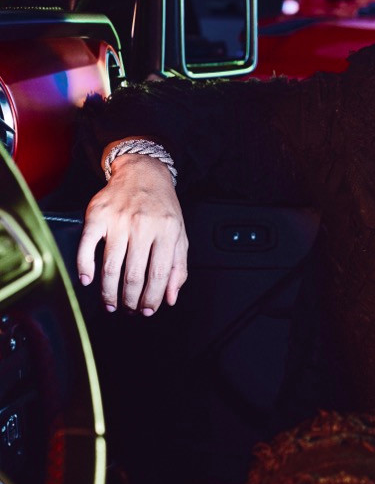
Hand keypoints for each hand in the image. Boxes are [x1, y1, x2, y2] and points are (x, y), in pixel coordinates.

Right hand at [77, 152, 187, 314]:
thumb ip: (178, 266)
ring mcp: (119, 220)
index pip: (159, 274)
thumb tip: (171, 298)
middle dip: (130, 300)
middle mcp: (143, 225)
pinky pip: (87, 247)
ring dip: (109, 292)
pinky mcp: (97, 216)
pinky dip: (85, 268)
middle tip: (128, 310)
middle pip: (134, 275)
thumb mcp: (179, 233)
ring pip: (111, 267)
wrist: (142, 172)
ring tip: (110, 303)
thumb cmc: (162, 207)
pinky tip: (88, 281)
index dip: (152, 298)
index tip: (147, 311)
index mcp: (167, 231)